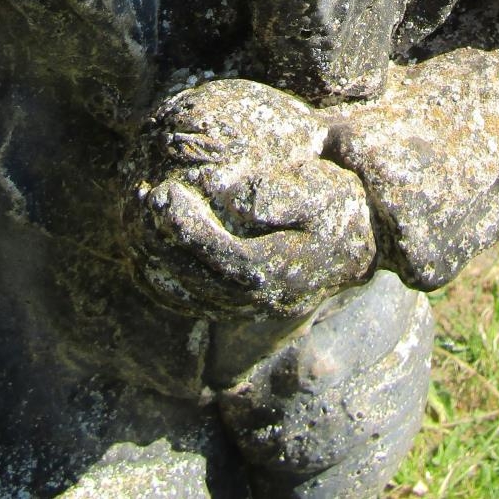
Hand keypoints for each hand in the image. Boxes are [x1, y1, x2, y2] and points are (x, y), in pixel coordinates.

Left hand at [122, 78, 374, 320]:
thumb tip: (226, 193)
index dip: (190, 230)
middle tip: (144, 198)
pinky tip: (151, 241)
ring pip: (193, 294)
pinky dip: (168, 273)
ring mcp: (252, 307)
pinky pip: (195, 297)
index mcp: (282, 271)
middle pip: (201, 281)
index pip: (224, 258)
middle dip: (166, 242)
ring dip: (160, 257)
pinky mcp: (242, 304)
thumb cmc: (337, 204)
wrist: (359, 236)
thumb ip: (272, 194)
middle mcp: (264, 299)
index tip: (165, 191)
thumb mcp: (317, 191)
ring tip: (140, 215)